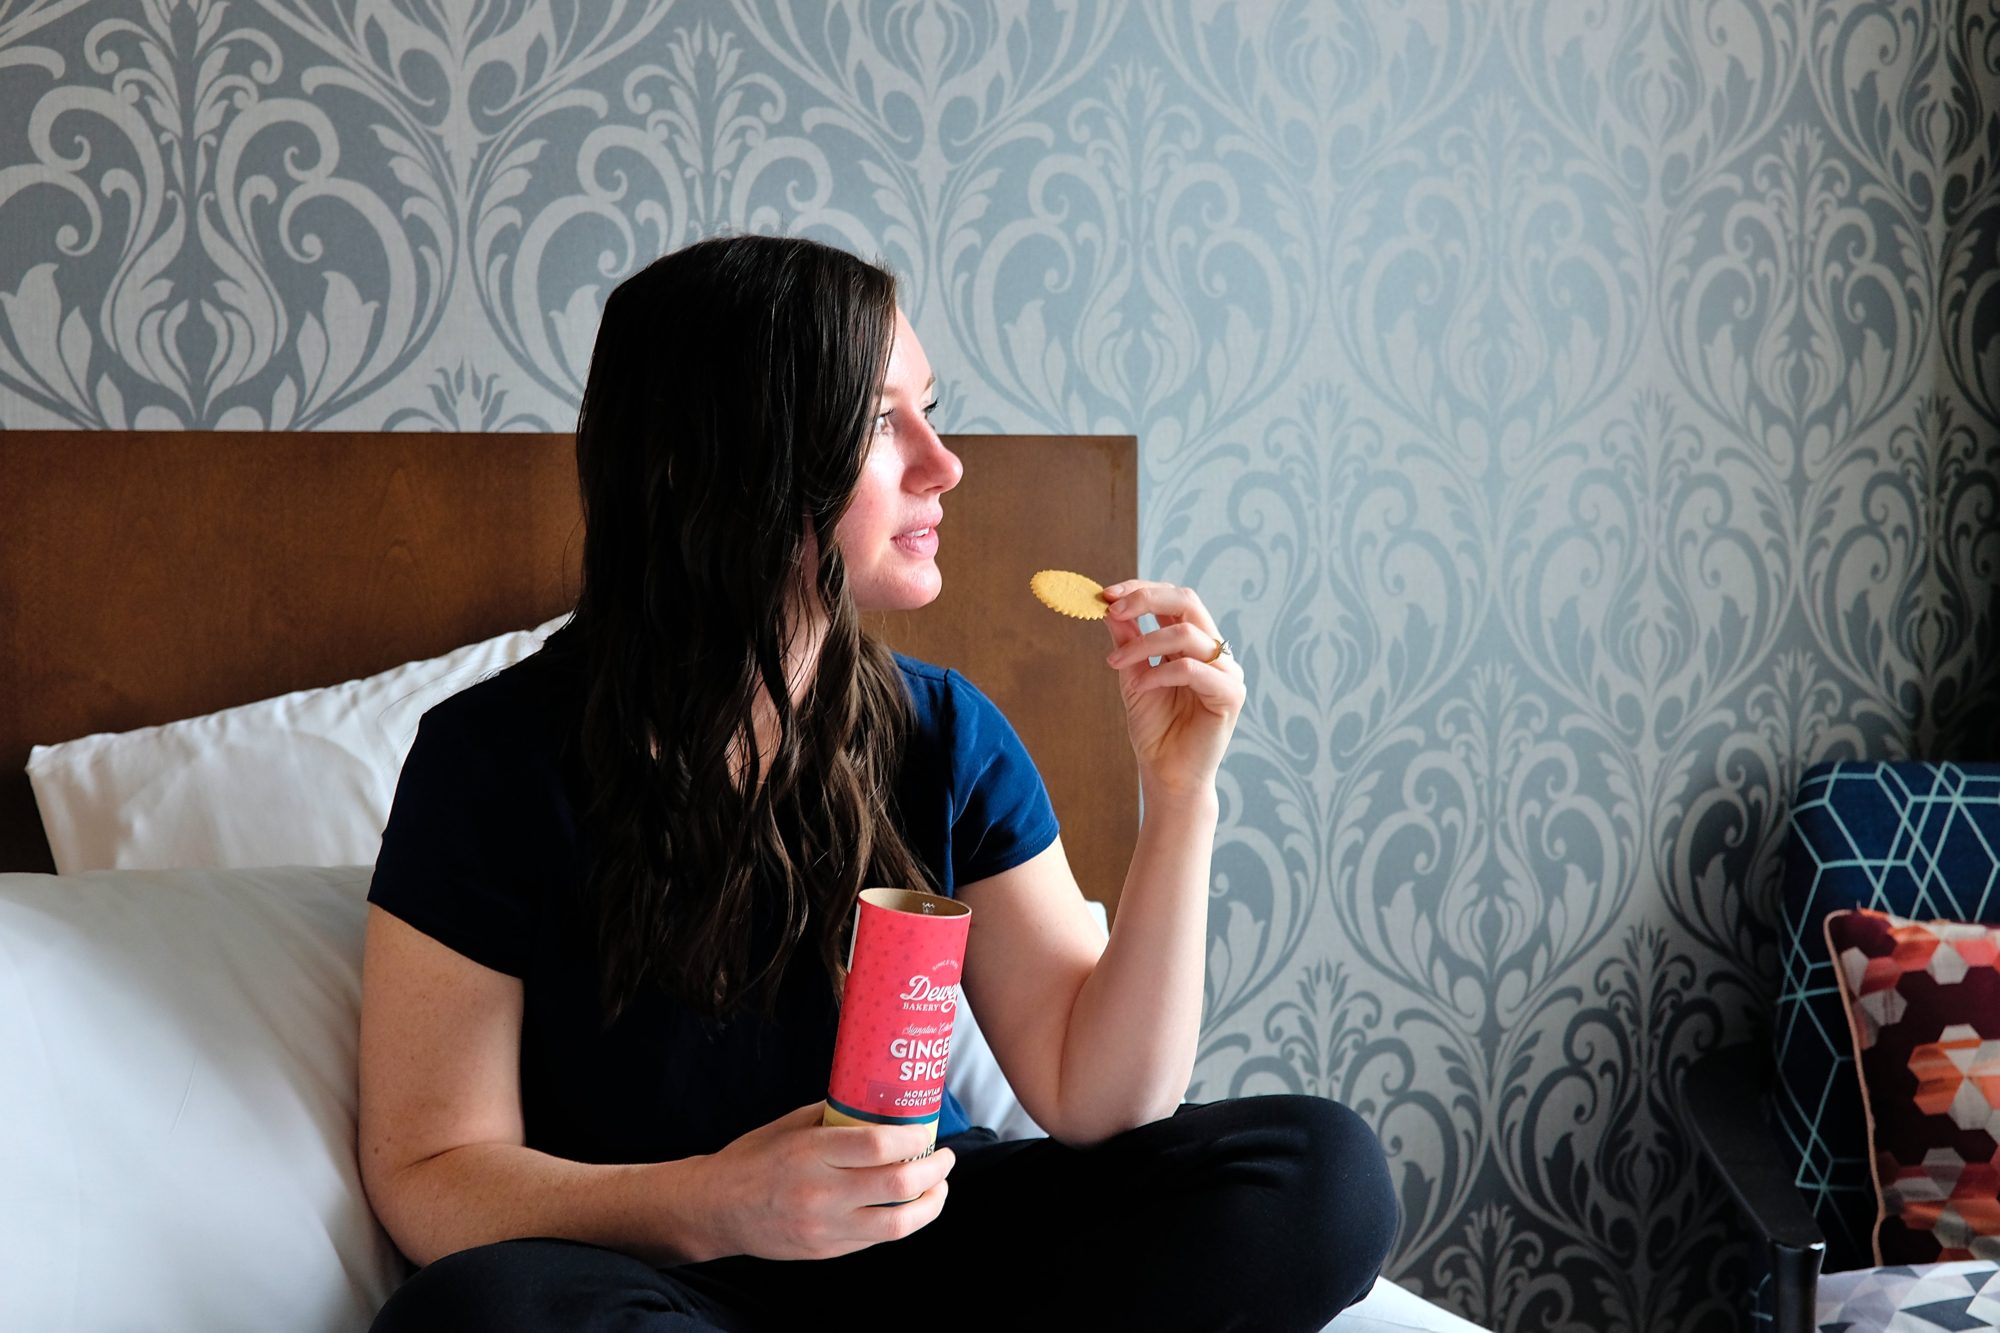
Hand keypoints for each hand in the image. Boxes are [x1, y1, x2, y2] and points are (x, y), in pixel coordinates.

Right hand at [693, 1102, 954, 1261]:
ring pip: (896, 1224)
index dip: (913, 1137)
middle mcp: (820, 1193)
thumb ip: (835, 1115)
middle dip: (935, 1172)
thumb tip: (880, 1103)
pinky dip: (900, 1221)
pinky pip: (876, 1238)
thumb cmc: (753, 1159)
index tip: (928, 1131)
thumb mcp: (790, 1125)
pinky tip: (906, 1205)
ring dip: (930, 1205)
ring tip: (939, 1189)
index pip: (876, 1145)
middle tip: (945, 1159)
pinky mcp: (826, 1250)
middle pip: (897, 1186)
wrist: (716, 1209)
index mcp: (810, 1153)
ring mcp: (824, 1227)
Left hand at [1100, 579, 1245, 800]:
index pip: (1174, 599)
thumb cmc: (1155, 729)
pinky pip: (1193, 670)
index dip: (1141, 590)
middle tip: (1112, 609)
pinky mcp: (1231, 696)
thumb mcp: (1133, 677)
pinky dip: (1160, 673)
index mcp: (1195, 643)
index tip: (1106, 594)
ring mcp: (1227, 672)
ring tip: (1115, 662)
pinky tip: (1141, 687)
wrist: (1167, 775)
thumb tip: (1108, 606)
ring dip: (1143, 643)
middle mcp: (1215, 652)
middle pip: (1188, 601)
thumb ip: (1127, 642)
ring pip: (1187, 634)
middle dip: (1146, 599)